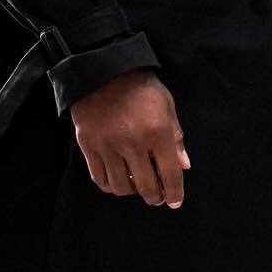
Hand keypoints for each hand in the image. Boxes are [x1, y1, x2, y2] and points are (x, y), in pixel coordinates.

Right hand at [70, 68, 190, 207]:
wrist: (102, 69)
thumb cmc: (140, 86)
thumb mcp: (166, 106)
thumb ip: (175, 137)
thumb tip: (183, 166)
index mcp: (157, 131)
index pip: (170, 174)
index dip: (174, 193)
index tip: (175, 202)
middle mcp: (133, 142)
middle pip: (146, 186)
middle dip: (155, 197)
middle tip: (157, 197)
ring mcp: (108, 145)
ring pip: (121, 186)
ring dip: (132, 191)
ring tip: (136, 185)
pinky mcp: (88, 145)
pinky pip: (99, 178)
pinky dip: (110, 185)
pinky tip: (117, 181)